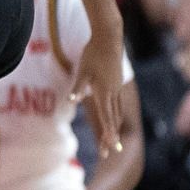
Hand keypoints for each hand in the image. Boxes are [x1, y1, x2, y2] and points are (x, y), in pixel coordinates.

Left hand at [71, 28, 126, 155]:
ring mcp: (117, 87)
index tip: (111, 147)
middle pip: (114, 119)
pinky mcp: (117, 81)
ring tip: (115, 139)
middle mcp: (113, 92)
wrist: (109, 38)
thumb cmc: (93, 54)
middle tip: (114, 152)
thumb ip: (78, 87)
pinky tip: (114, 116)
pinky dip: (116, 113)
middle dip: (112, 136)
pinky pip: (118, 102)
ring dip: (115, 126)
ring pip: (118, 111)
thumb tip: (72, 101)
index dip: (108, 133)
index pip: (106, 117)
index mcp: (103, 92)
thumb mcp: (82, 71)